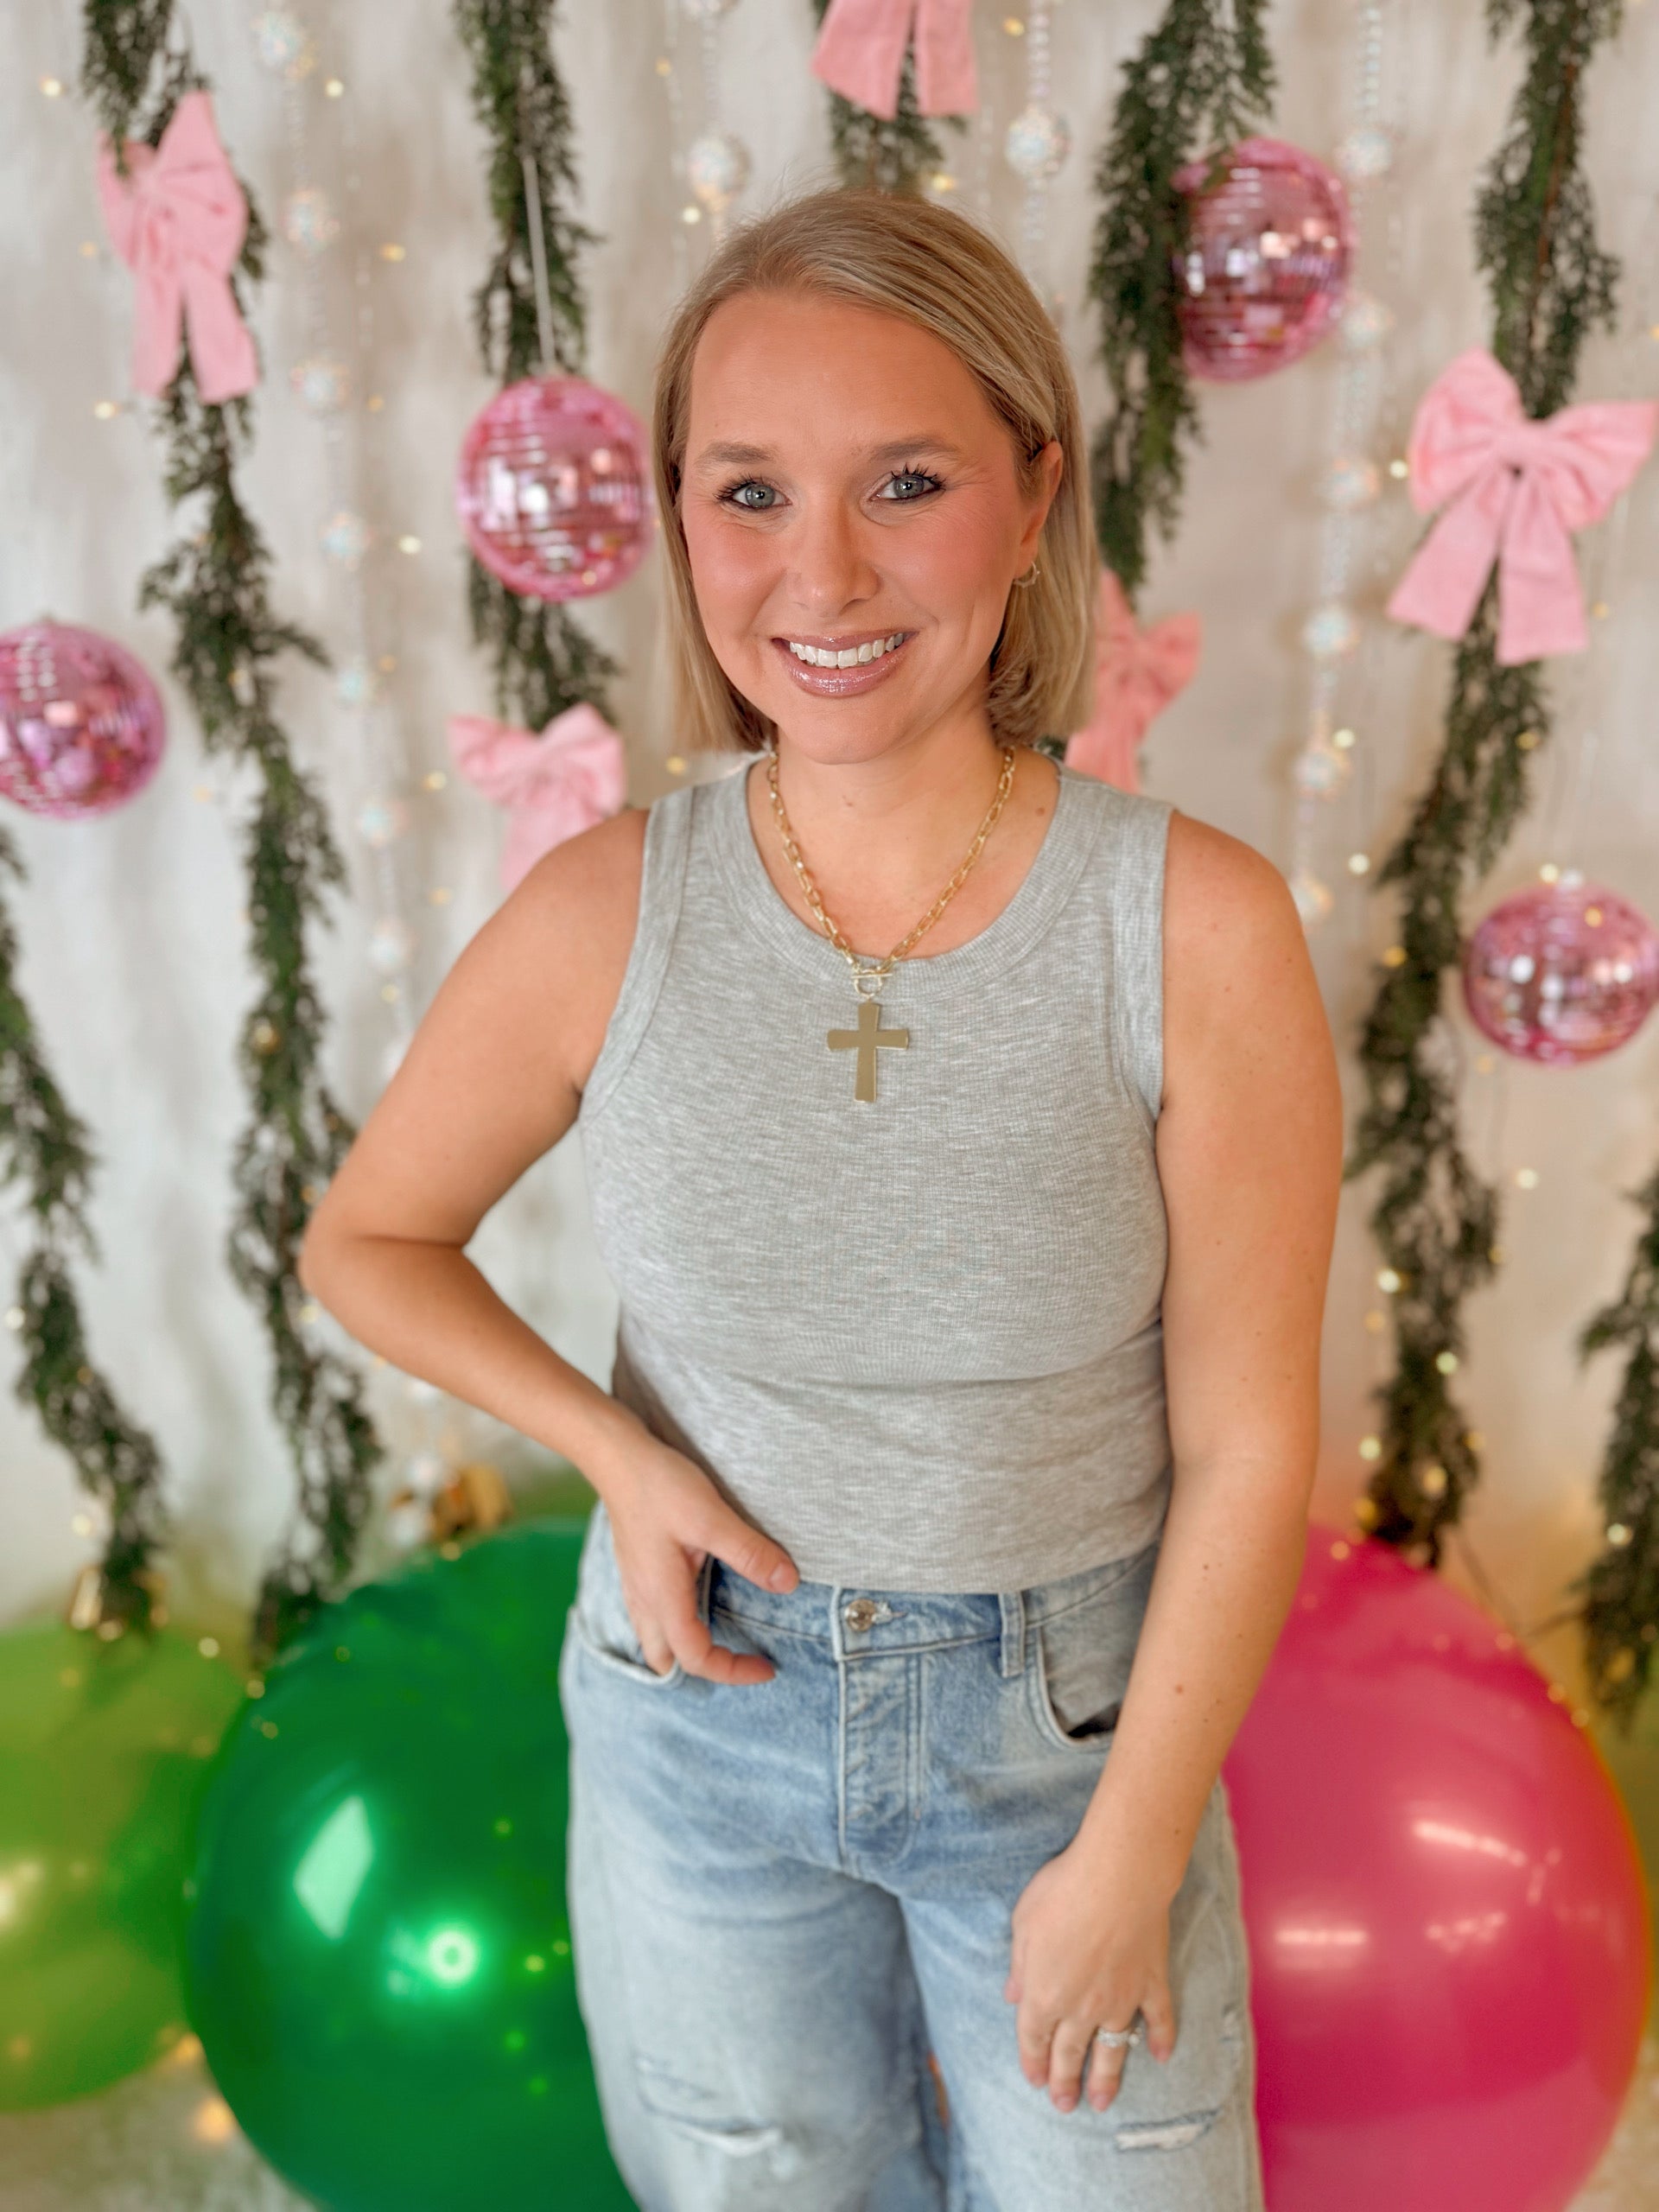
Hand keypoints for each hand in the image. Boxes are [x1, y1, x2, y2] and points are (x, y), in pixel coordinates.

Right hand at [601, 1432, 798, 1685]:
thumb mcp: (712, 1517)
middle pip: (667, 1661)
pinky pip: (651, 1616)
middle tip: (743, 1656)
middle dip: (705, 1668)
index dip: (733, 1671)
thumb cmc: (660, 1485)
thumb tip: (788, 1584)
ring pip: (655, 1640)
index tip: (767, 1666)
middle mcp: (644, 1599)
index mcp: (662, 1597)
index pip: (696, 1658)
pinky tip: (696, 1601)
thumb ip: (749, 1552)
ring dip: (686, 1649)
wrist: (617, 1456)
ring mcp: (635, 1585)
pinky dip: (675, 1626)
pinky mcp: (635, 1569)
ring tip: (723, 1635)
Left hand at [1005, 1835, 1177, 2113]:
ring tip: (1100, 2103)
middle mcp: (1081, 2007)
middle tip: (1064, 2105)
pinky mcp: (1151, 1985)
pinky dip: (1160, 2040)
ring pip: (1111, 2051)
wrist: (1118, 1879)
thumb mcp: (1023, 1925)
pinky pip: (1157, 2020)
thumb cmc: (1062, 1894)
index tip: (1034, 2081)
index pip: (1033, 2038)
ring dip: (1105, 2079)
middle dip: (1063, 2082)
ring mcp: (1120, 2000)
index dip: (1032, 2061)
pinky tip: (1161, 2056)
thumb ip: (1019, 1966)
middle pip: (1069, 2052)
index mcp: (1044, 1994)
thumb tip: (1013, 1997)